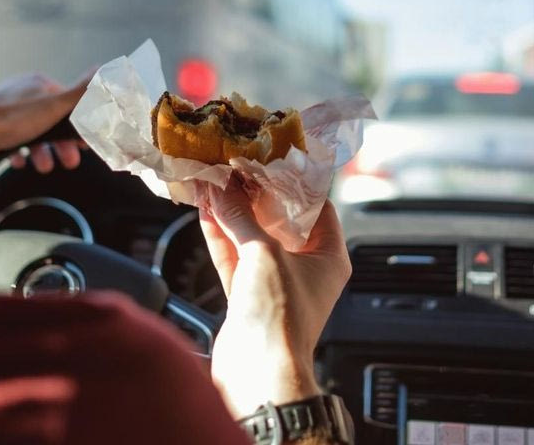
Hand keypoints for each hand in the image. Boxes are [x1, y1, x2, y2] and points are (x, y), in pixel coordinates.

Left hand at [0, 72, 92, 172]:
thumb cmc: (11, 119)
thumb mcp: (54, 105)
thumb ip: (80, 92)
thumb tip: (102, 70)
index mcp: (39, 84)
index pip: (67, 103)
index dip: (77, 125)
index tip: (84, 143)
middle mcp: (22, 92)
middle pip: (50, 120)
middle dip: (60, 143)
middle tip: (69, 160)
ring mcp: (6, 107)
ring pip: (32, 131)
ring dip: (42, 151)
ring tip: (45, 166)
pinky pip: (12, 138)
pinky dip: (20, 151)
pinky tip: (21, 161)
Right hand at [201, 179, 350, 418]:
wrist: (258, 373)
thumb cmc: (280, 319)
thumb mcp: (264, 254)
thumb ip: (241, 217)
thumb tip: (223, 189)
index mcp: (328, 256)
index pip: (316, 206)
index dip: (293, 182)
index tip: (270, 160)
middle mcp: (304, 268)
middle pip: (279, 220)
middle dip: (254, 194)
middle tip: (234, 167)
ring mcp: (274, 282)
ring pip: (251, 237)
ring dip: (231, 212)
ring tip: (213, 182)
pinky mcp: (248, 296)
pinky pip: (234, 257)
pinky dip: (220, 235)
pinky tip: (205, 210)